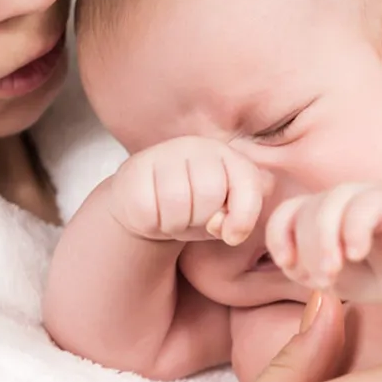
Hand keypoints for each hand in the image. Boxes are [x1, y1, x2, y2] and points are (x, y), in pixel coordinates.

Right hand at [111, 136, 270, 245]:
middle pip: (210, 193)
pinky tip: (152, 213)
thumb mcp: (224, 218)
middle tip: (191, 218)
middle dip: (201, 219)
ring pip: (177, 204)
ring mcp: (162, 153)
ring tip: (172, 216)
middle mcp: (196, 146)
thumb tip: (220, 226)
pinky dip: (152, 224)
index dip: (243, 218)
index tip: (231, 236)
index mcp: (227, 155)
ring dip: (175, 224)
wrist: (146, 203)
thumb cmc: (193, 211)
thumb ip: (238, 220)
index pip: (247, 182)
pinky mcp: (134, 169)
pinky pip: (149, 212)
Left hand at [266, 183, 381, 302]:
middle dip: (306, 250)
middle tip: (321, 280)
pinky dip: (353, 231)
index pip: (285, 214)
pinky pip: (362, 206)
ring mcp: (364, 193)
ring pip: (329, 205)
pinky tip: (356, 254)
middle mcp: (339, 198)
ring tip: (333, 273)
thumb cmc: (374, 276)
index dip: (279, 237)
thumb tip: (288, 260)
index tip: (287, 264)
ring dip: (324, 243)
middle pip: (305, 212)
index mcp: (319, 212)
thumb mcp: (330, 276)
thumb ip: (303, 265)